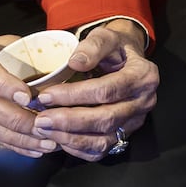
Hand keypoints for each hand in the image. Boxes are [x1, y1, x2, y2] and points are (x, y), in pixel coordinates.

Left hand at [31, 19, 157, 160]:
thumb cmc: (114, 48)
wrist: (126, 60)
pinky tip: (58, 138)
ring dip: (71, 138)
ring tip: (45, 130)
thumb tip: (75, 62)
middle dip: (69, 121)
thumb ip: (92, 46)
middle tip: (40, 119)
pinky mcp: (124, 135)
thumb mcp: (106, 36)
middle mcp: (144, 102)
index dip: (74, 95)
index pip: (106, 90)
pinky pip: (101, 150)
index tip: (46, 95)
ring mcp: (135, 122)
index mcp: (143, 76)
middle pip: (105, 118)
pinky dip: (77, 148)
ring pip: (104, 140)